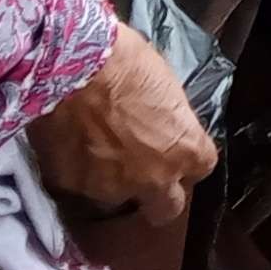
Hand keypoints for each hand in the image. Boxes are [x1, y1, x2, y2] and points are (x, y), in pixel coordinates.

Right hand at [30, 23, 218, 226]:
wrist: (69, 66)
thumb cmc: (123, 61)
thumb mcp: (163, 85)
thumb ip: (168, 119)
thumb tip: (162, 123)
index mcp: (184, 149)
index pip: (201, 167)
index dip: (185, 157)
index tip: (173, 146)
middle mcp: (153, 178)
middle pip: (166, 208)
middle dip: (159, 196)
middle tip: (142, 171)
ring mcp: (111, 188)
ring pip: (117, 197)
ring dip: (113, 179)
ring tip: (95, 146)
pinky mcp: (72, 187)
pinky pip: (79, 184)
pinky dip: (77, 170)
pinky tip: (70, 143)